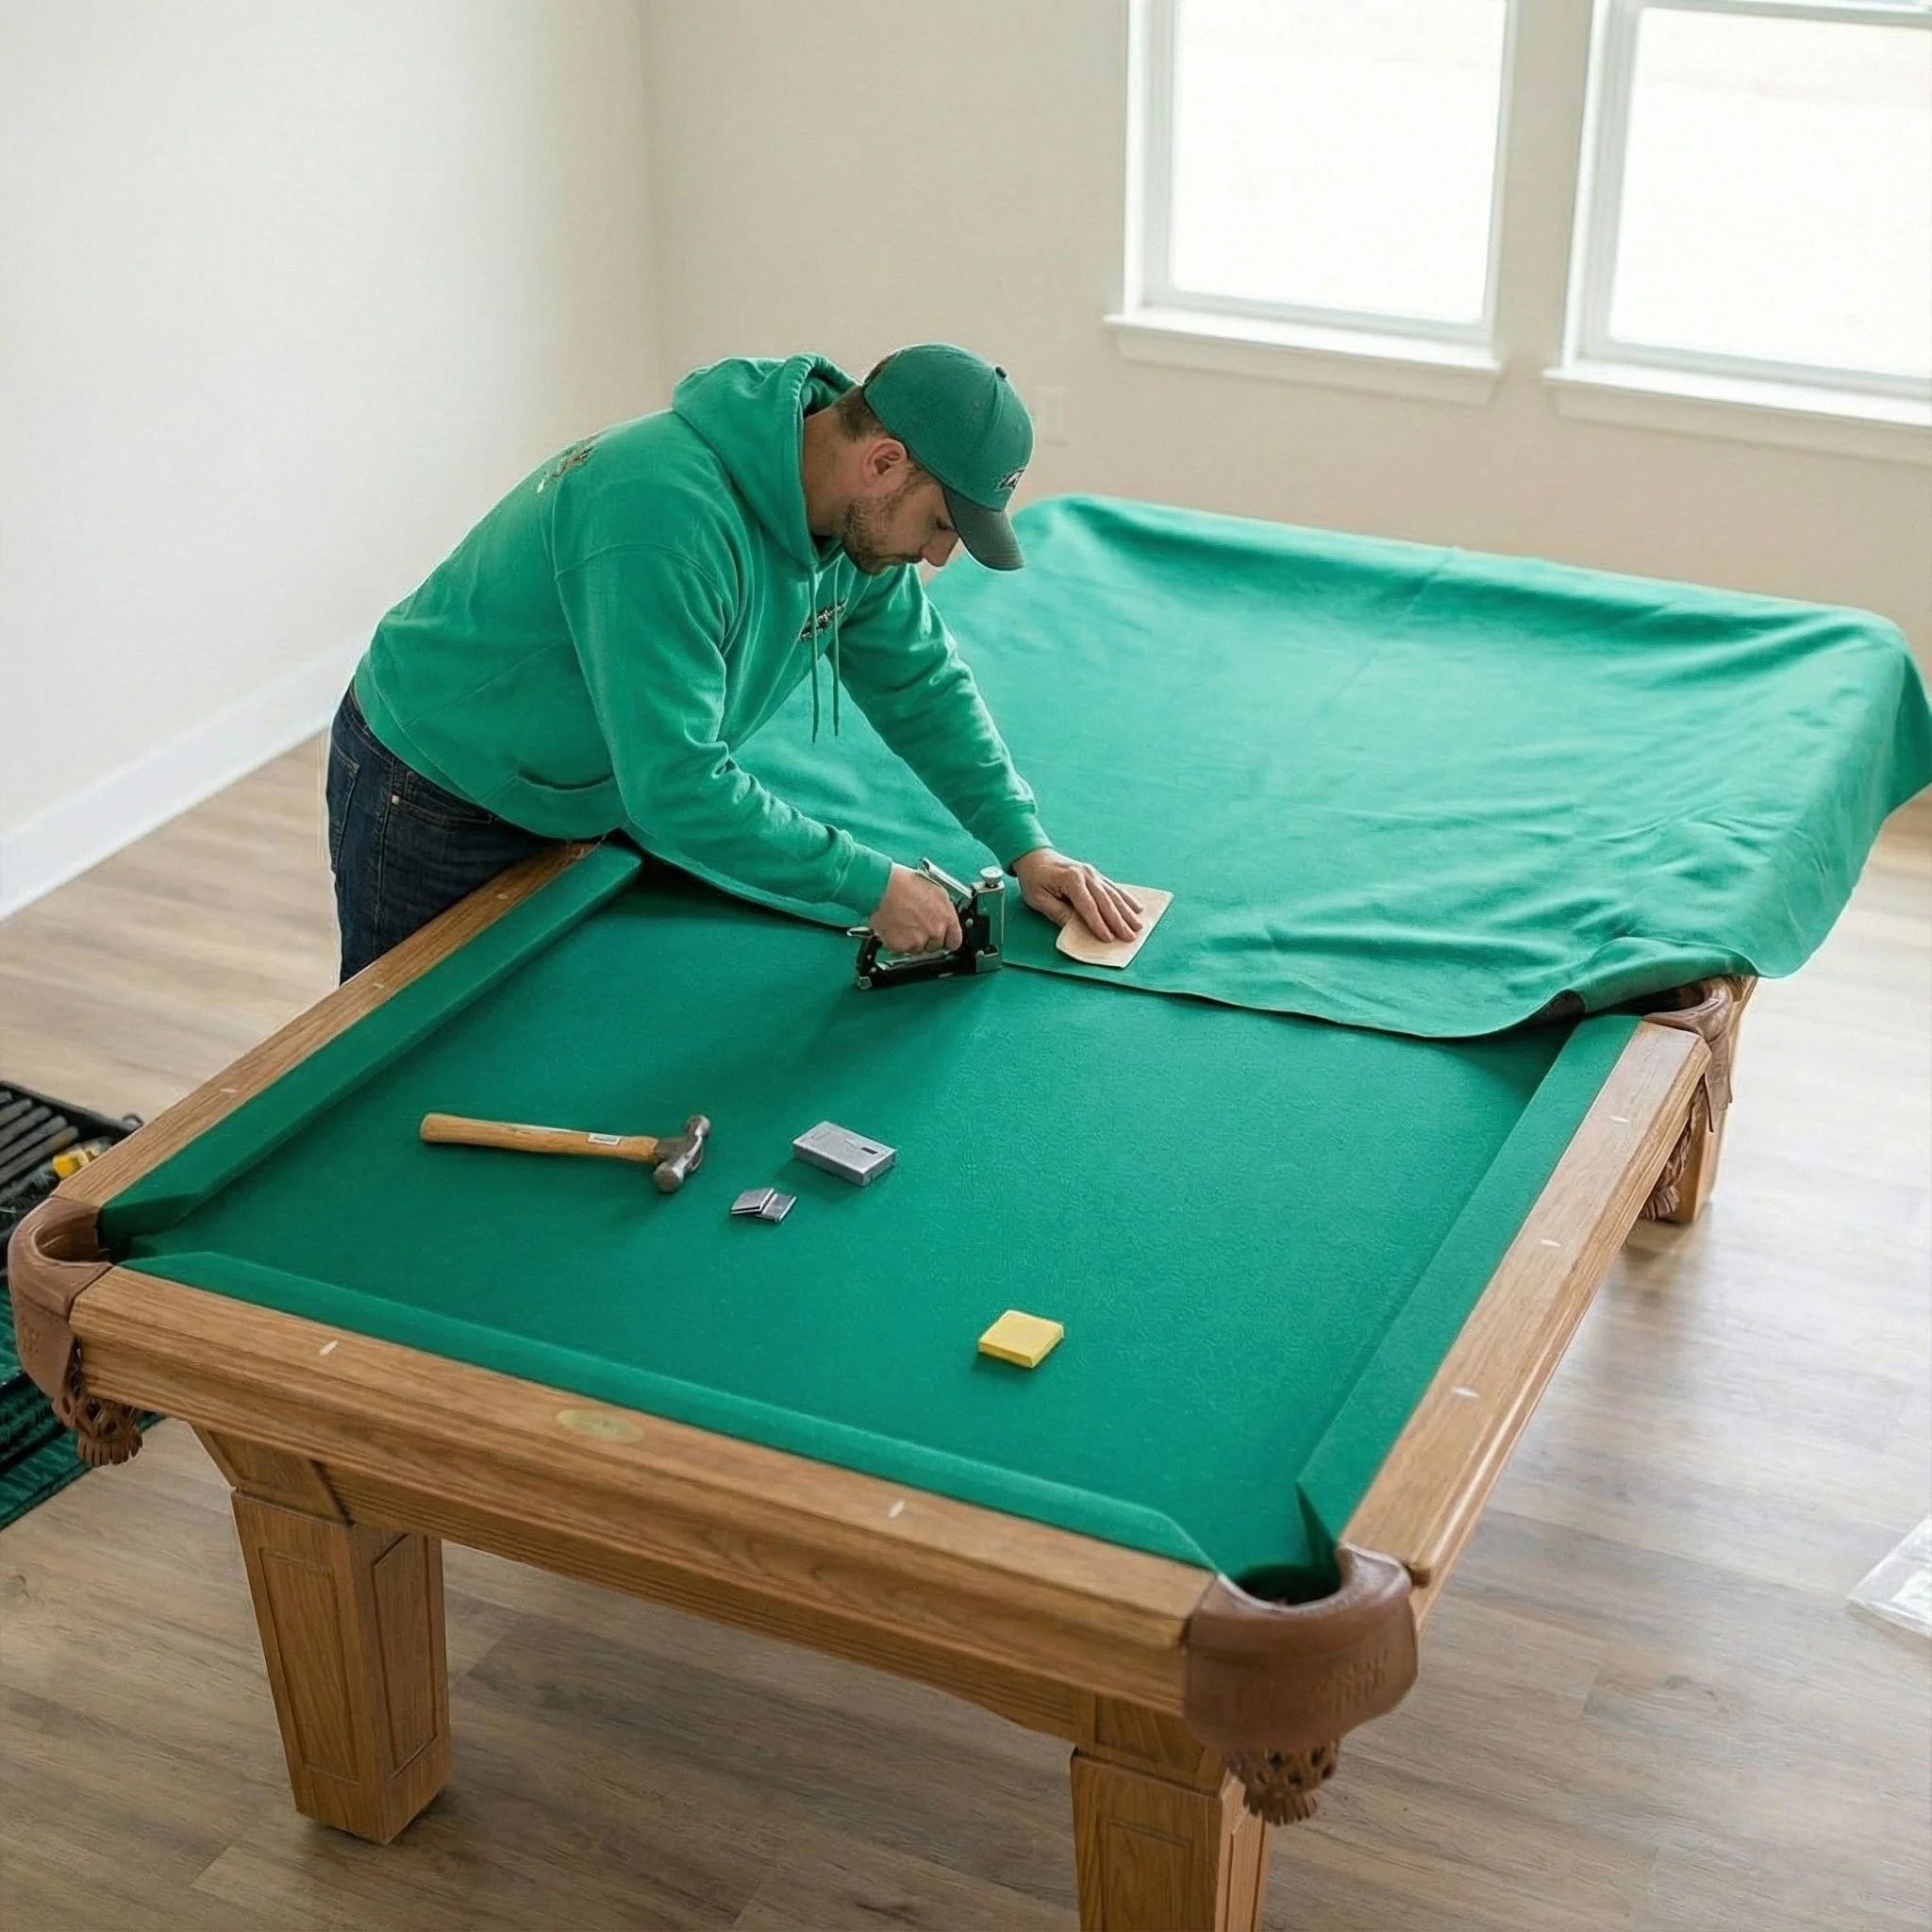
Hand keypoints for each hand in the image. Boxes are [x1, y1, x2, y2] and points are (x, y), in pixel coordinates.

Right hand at [867, 864, 962, 953]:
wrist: (882, 887)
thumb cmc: (904, 883)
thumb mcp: (934, 890)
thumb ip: (942, 908)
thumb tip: (942, 915)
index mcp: (946, 916)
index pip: (955, 940)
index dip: (947, 939)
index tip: (942, 938)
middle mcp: (935, 931)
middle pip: (934, 946)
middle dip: (926, 938)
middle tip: (914, 925)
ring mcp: (918, 940)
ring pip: (917, 949)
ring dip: (910, 941)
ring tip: (901, 923)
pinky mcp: (901, 946)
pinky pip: (900, 950)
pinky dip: (896, 942)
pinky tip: (893, 928)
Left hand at [1012, 849, 1142, 941]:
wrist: (1035, 856)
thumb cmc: (1034, 879)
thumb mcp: (1038, 899)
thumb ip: (1057, 912)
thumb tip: (1074, 928)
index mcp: (1071, 879)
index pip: (1088, 906)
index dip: (1098, 923)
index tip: (1108, 938)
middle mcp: (1086, 874)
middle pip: (1105, 901)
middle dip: (1119, 920)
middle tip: (1130, 937)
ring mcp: (1093, 873)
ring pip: (1113, 894)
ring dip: (1127, 911)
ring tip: (1138, 926)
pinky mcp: (1096, 875)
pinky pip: (1114, 888)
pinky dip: (1126, 898)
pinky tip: (1136, 908)